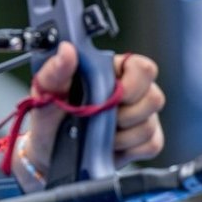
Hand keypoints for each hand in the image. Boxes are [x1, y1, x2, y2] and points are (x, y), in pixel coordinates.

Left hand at [22, 43, 165, 177]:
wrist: (48, 151)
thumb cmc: (49, 115)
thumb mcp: (46, 92)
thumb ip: (55, 71)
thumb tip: (67, 50)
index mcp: (112, 71)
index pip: (143, 68)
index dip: (134, 84)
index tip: (113, 96)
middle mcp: (133, 92)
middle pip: (155, 98)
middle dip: (125, 115)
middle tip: (99, 119)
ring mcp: (141, 117)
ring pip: (150, 125)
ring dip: (122, 136)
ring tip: (99, 136)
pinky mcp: (143, 141)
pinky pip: (152, 145)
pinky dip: (129, 149)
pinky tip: (111, 147)